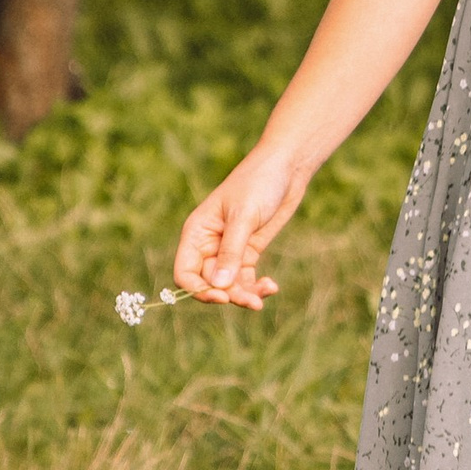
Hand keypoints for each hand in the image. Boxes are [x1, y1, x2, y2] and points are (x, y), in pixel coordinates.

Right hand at [172, 141, 308, 309]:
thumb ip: (231, 251)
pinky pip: (246, 279)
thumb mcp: (243, 217)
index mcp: (197, 233)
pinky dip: (256, 286)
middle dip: (229, 294)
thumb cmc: (258, 183)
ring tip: (266, 292)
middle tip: (253, 301)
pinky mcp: (249, 252)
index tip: (222, 296)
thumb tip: (218, 286)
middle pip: (210, 283)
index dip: (198, 290)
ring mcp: (229, 250)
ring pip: (229, 285)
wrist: (285, 168)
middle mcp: (209, 245)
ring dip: (245, 294)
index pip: (185, 272)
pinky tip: (271, 286)